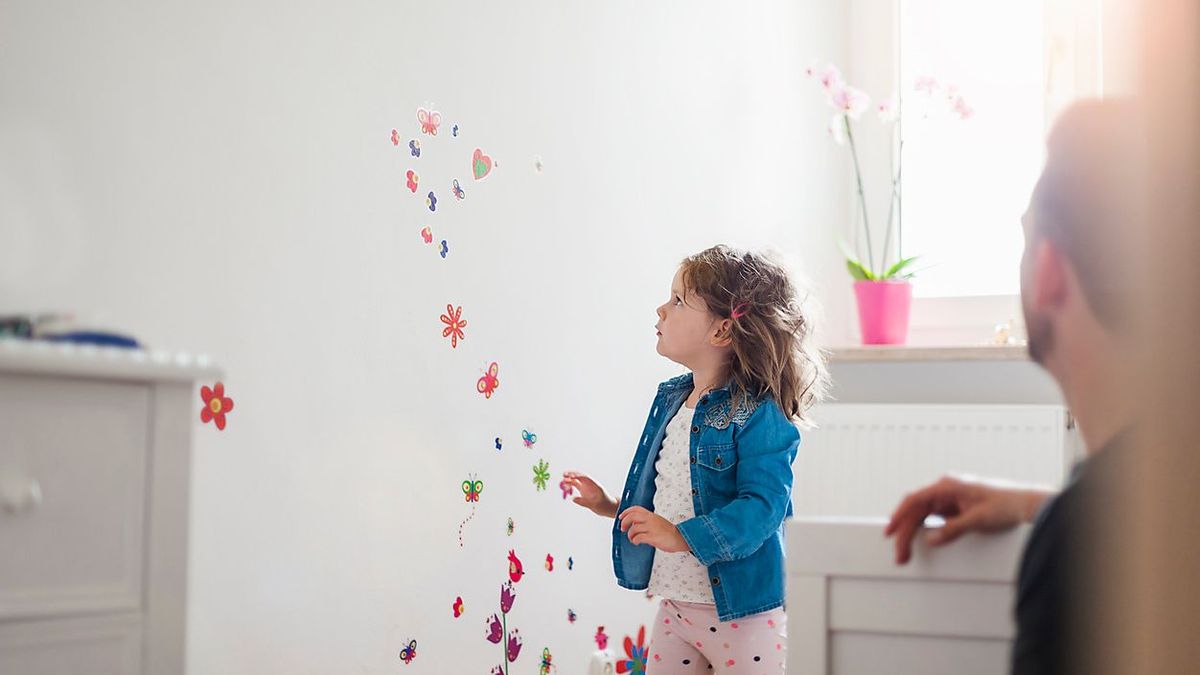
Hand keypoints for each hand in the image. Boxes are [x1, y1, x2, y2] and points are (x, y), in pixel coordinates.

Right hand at [563, 471, 617, 518]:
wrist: (608, 507)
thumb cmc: (604, 506)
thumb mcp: (595, 506)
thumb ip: (584, 502)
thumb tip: (573, 499)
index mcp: (595, 486)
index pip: (586, 478)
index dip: (578, 476)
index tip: (571, 477)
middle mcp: (590, 484)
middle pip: (580, 477)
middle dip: (572, 475)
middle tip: (564, 475)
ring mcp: (587, 486)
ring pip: (577, 480)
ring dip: (570, 479)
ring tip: (562, 480)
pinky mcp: (584, 490)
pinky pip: (576, 485)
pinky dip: (570, 484)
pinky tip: (564, 486)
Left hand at [618, 506, 689, 552]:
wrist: (681, 538)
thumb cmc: (669, 532)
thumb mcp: (658, 521)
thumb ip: (647, 521)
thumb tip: (635, 524)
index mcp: (652, 515)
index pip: (636, 509)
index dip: (626, 512)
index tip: (621, 517)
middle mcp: (651, 520)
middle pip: (632, 516)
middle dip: (625, 522)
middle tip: (623, 529)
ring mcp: (652, 528)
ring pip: (634, 528)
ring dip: (630, 534)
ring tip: (632, 539)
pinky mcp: (653, 537)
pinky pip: (639, 537)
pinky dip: (635, 540)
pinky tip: (637, 542)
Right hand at [884, 475, 1052, 564]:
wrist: (1025, 505)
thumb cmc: (1006, 504)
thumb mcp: (978, 519)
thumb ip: (953, 529)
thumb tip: (932, 540)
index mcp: (948, 486)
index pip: (915, 499)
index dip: (899, 515)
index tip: (890, 530)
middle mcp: (945, 491)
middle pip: (916, 511)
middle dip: (905, 533)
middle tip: (900, 554)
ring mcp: (949, 500)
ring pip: (923, 517)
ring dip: (913, 534)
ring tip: (907, 553)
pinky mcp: (955, 509)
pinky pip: (933, 520)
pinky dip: (925, 532)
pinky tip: (921, 543)